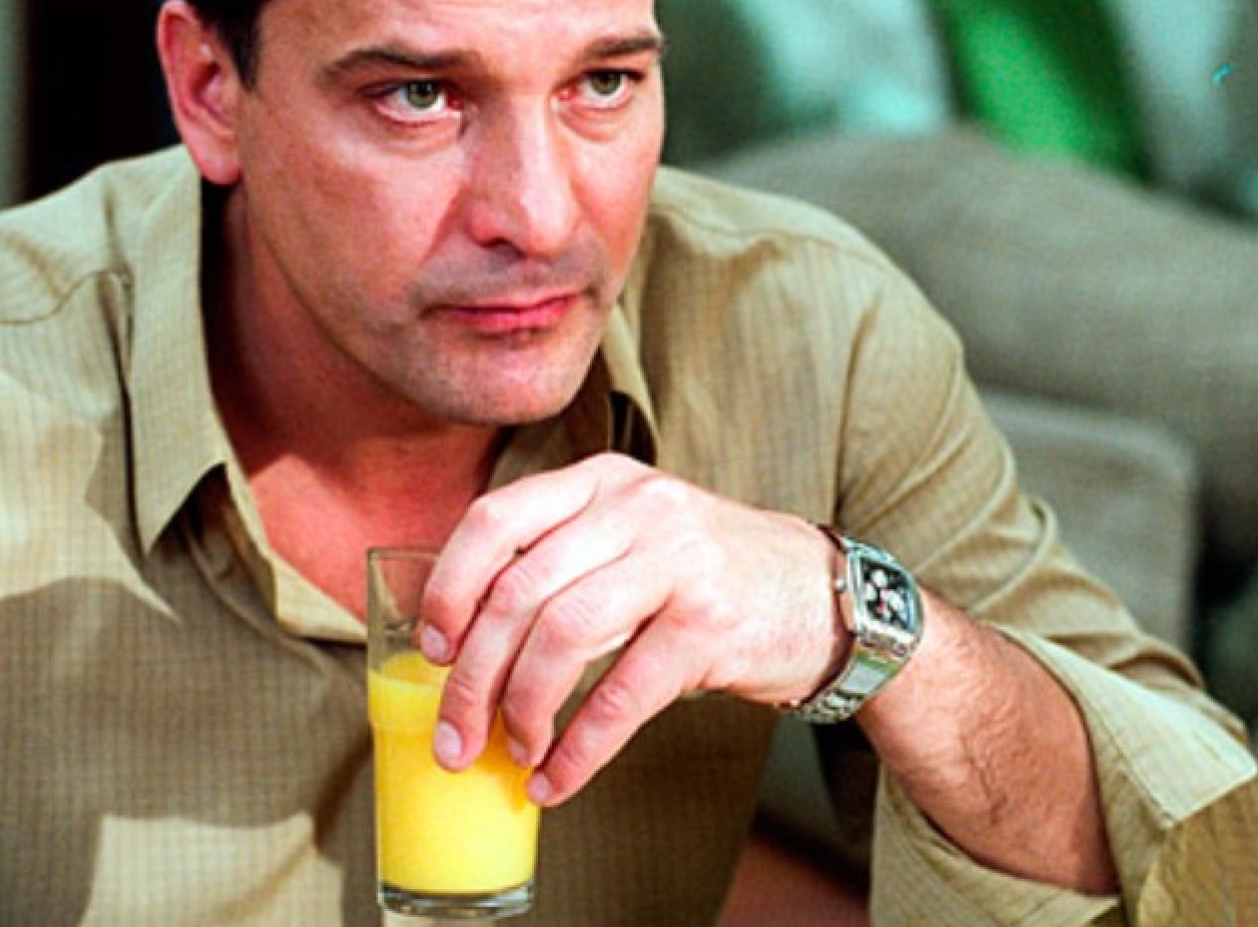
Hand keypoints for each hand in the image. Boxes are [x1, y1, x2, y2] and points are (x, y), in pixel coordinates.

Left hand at [417, 453, 844, 805]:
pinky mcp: (711, 623)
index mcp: (600, 481)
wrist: (822, 593)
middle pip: (519, 591)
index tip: (434, 649)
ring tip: (514, 752)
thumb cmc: (703, 573)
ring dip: (522, 710)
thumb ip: (560, 559)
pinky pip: (622, 694)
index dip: (450, 588)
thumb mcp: (630, 534)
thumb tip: (461, 644)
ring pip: (563, 637)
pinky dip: (581, 748)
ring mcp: (677, 560)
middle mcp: (635, 507)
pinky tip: (559, 777)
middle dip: (472, 676)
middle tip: (456, 734)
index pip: (495, 519)